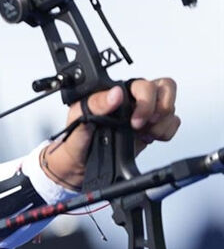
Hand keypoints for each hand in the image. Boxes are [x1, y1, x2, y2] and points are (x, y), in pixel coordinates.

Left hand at [42, 78, 179, 189]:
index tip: (135, 121)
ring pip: (170, 106)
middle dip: (161, 109)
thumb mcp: (78, 119)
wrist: (77, 165)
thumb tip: (116, 94)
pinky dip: (167, 131)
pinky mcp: (150, 129)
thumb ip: (95, 105)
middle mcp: (132, 100)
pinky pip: (172, 122)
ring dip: (163, 123)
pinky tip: (149, 137)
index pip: (143, 84)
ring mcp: (143, 114)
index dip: (146, 101)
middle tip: (145, 126)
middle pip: (165, 88)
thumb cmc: (75, 139)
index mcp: (114, 92)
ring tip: (145, 134)